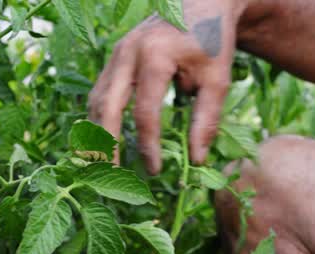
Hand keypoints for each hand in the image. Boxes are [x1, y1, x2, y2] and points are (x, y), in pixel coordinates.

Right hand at [88, 0, 240, 173]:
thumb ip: (206, 119)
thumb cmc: (212, 40)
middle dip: (106, 144)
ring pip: (97, 99)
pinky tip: (106, 140)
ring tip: (103, 164)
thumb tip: (196, 161)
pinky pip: (100, 92)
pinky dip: (100, 118)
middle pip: (107, 106)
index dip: (148, 145)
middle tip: (111, 175)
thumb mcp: (217, 79)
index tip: (156, 170)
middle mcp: (127, 52)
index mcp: (154, 55)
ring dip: (97, 133)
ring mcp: (116, 53)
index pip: (145, 112)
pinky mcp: (115, 58)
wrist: (202, 3)